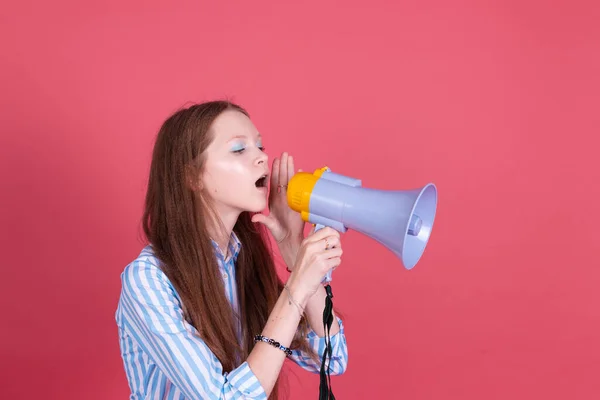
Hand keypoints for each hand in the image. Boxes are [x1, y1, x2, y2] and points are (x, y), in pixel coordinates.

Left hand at [251, 152, 304, 268]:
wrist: (290, 239)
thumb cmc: (279, 232)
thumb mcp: (270, 226)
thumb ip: (264, 220)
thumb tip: (255, 217)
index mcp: (273, 200)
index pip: (274, 182)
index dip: (274, 171)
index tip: (275, 160)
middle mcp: (282, 197)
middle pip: (282, 178)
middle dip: (283, 165)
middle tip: (284, 154)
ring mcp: (290, 198)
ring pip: (290, 181)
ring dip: (290, 169)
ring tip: (290, 158)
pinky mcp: (298, 202)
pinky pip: (299, 188)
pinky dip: (300, 180)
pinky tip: (301, 171)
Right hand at [285, 226, 342, 304]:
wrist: (297, 286)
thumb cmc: (302, 270)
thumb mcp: (303, 251)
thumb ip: (312, 240)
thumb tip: (323, 229)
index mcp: (307, 241)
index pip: (326, 229)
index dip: (334, 234)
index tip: (334, 240)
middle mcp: (312, 246)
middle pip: (334, 238)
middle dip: (338, 245)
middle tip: (334, 251)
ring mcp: (317, 256)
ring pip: (338, 250)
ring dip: (337, 257)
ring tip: (330, 262)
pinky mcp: (323, 266)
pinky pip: (337, 260)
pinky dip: (335, 265)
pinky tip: (329, 268)